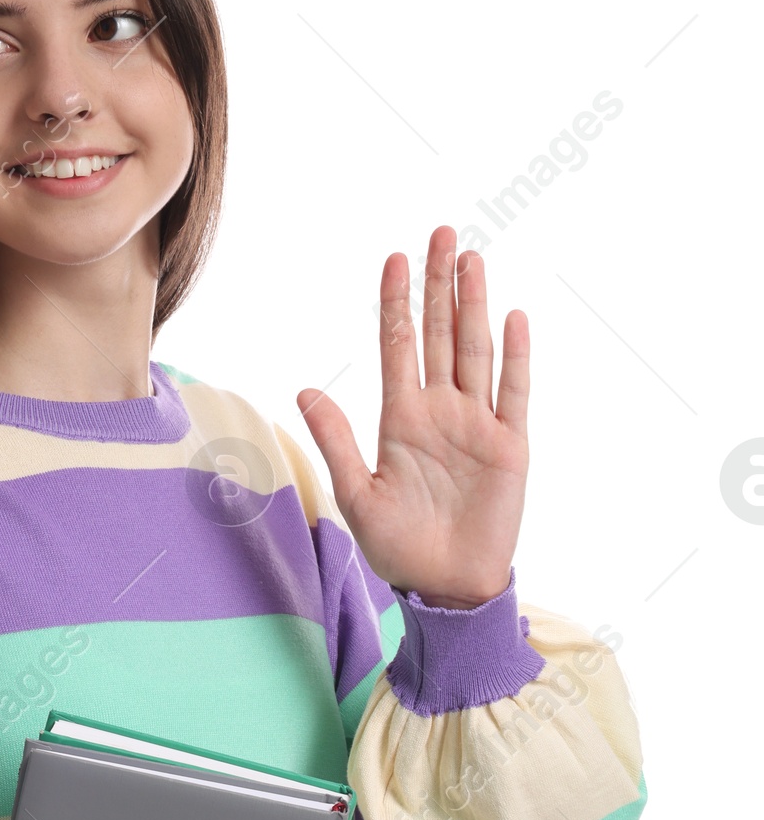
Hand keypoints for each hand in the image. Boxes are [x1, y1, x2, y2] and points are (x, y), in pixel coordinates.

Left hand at [296, 225, 528, 607]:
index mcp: (400, 419)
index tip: (395, 258)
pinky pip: (514, 392)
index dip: (396, 303)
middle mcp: (440, 412)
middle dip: (438, 285)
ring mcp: (477, 424)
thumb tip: (303, 389)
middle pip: (438, 334)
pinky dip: (514, 355)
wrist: (444, 586)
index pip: (397, 346)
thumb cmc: (398, 547)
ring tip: (471, 258)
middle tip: (441, 233)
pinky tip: (511, 317)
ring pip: (474, 350)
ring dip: (472, 305)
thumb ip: (336, 439)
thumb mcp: (357, 493)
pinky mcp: (509, 446)